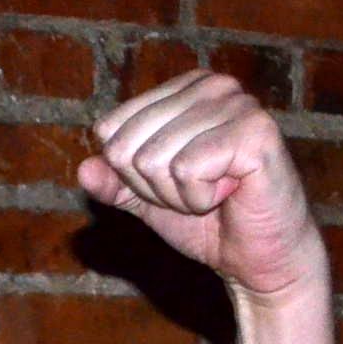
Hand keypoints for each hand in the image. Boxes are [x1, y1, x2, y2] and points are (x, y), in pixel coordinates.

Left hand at [79, 70, 324, 299]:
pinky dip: (199, 198)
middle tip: (195, 193)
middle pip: (127, 145)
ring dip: (177, 195)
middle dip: (152, 187)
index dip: (129, 173)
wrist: (257, 257)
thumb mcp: (146, 199)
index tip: (172, 183)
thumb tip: (84, 170)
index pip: (110, 128)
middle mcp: (213, 86)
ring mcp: (238, 104)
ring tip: (215, 193)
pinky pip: (187, 170)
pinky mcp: (256, 132)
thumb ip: (113, 183)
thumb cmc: (207, 221)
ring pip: (154, 159)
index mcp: (184, 89)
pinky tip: (230, 194)